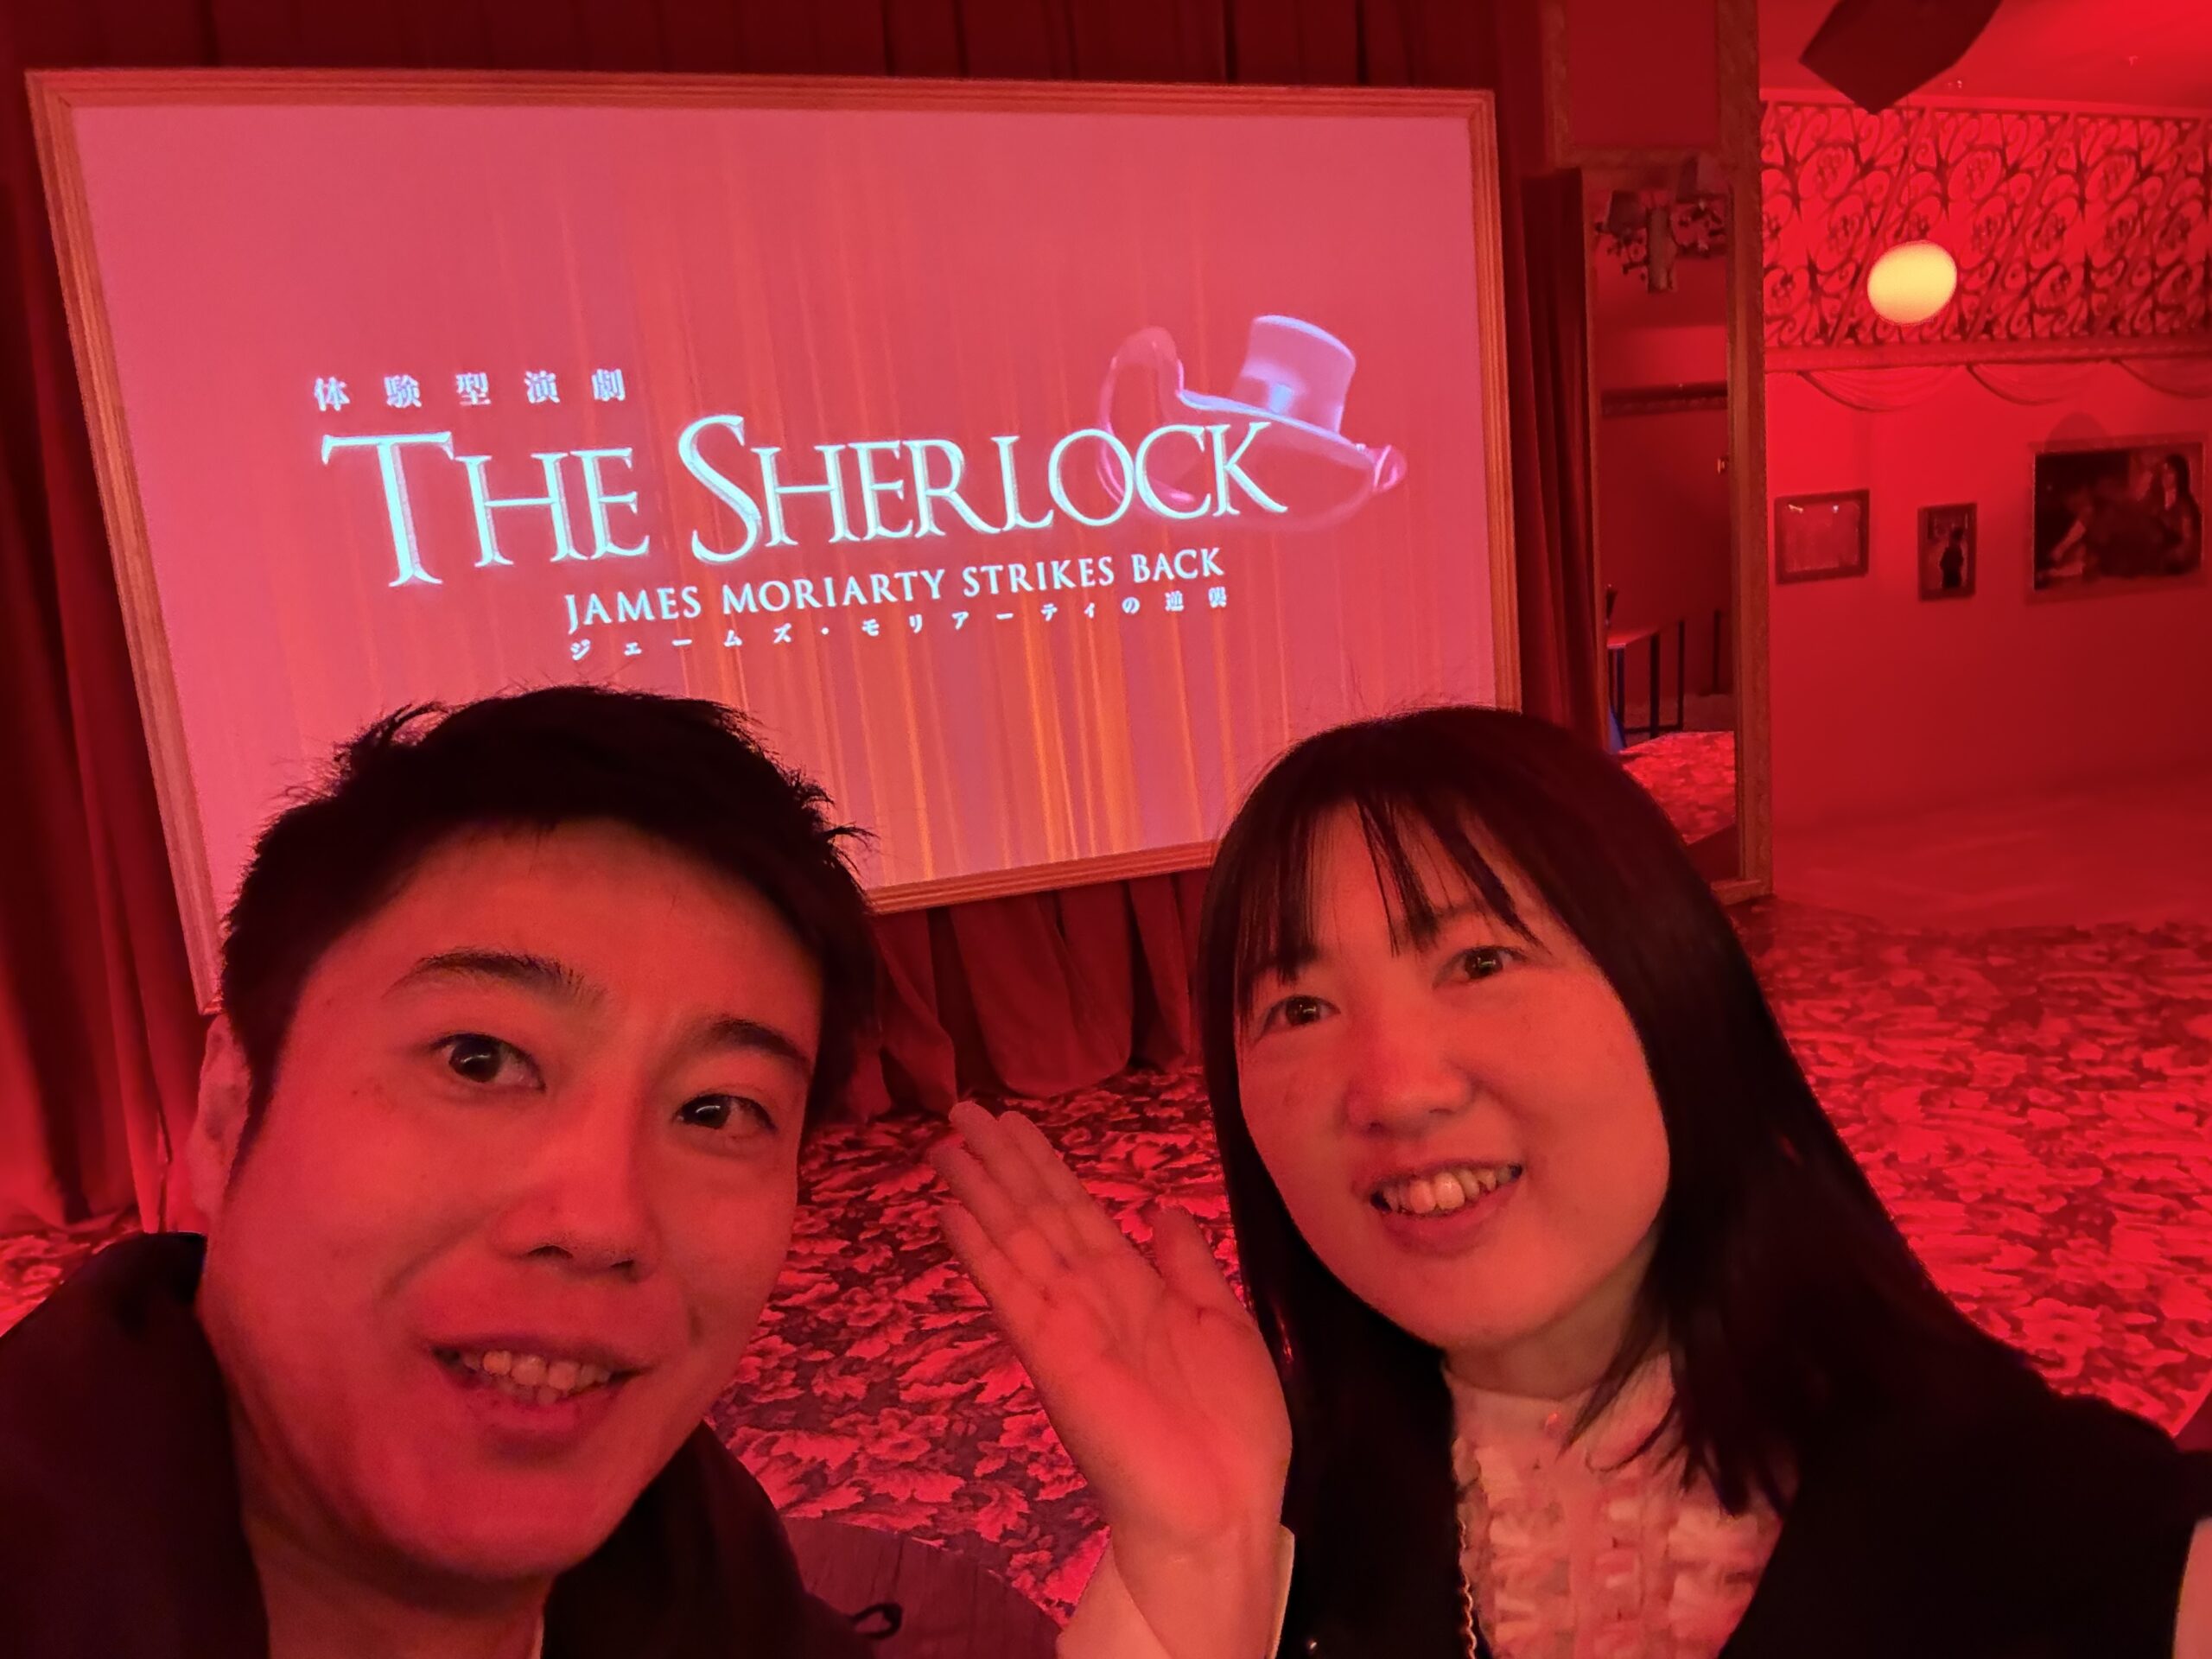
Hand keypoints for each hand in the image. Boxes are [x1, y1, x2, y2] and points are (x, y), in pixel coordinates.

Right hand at [931, 1103, 1290, 1645]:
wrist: (1220, 1512)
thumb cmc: (1232, 1430)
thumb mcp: (1225, 1323)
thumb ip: (1188, 1264)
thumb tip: (1161, 1209)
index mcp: (1134, 1288)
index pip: (1078, 1211)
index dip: (1043, 1165)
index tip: (1009, 1122)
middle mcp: (1091, 1298)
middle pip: (1036, 1214)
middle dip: (1000, 1162)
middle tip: (958, 1109)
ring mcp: (1066, 1325)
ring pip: (1017, 1240)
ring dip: (980, 1190)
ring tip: (943, 1142)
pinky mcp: (1052, 1356)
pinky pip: (1011, 1291)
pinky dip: (982, 1250)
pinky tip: (952, 1212)